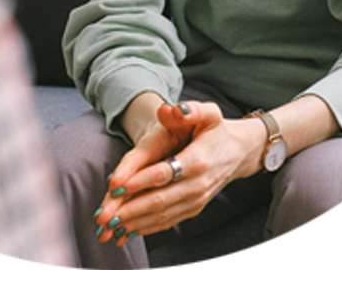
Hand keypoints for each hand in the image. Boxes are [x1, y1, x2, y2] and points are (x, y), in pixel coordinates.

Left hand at [94, 101, 264, 245]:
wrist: (237, 152)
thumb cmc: (216, 130)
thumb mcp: (209, 113)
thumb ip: (191, 110)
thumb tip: (170, 110)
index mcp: (198, 160)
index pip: (164, 172)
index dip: (139, 180)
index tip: (115, 186)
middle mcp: (198, 184)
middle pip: (159, 200)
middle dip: (129, 210)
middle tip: (103, 216)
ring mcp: (196, 200)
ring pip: (161, 215)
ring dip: (134, 223)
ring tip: (108, 228)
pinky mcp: (192, 209)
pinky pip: (167, 221)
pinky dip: (146, 228)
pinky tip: (126, 231)